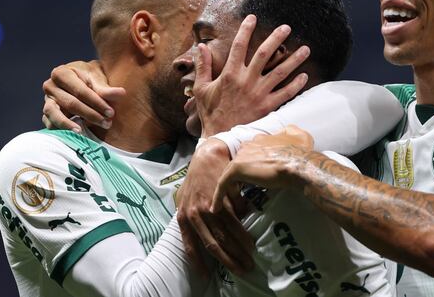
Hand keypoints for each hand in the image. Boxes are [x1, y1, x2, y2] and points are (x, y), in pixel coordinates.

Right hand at [41, 60, 125, 131]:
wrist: (82, 80)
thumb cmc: (90, 77)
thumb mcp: (98, 77)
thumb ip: (106, 88)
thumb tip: (121, 93)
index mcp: (62, 73)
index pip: (80, 91)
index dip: (96, 102)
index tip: (111, 112)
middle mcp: (50, 85)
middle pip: (70, 103)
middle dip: (90, 115)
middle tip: (107, 123)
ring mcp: (46, 100)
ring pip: (54, 114)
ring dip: (70, 125)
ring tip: (82, 132)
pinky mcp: (46, 113)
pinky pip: (49, 123)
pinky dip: (60, 129)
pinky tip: (75, 134)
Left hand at [177, 139, 254, 276]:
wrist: (206, 156)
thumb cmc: (196, 180)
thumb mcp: (186, 199)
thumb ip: (192, 219)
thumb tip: (203, 238)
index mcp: (183, 217)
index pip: (190, 246)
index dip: (198, 263)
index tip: (207, 277)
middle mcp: (194, 214)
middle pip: (213, 243)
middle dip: (228, 260)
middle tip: (242, 270)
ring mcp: (209, 205)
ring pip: (226, 233)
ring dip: (239, 248)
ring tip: (250, 258)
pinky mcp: (223, 197)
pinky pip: (235, 218)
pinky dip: (243, 231)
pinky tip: (251, 240)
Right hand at [193, 14, 310, 136]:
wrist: (220, 137)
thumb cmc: (210, 113)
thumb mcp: (201, 89)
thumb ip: (203, 66)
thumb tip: (201, 46)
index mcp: (230, 74)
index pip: (238, 46)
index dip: (245, 30)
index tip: (253, 18)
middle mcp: (246, 81)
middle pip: (264, 54)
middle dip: (276, 38)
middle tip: (287, 27)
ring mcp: (259, 94)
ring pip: (280, 72)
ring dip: (294, 59)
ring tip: (306, 49)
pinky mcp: (267, 107)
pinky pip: (286, 93)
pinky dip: (296, 85)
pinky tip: (304, 76)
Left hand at [211, 126, 313, 212]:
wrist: (298, 165)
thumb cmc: (302, 154)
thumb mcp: (301, 136)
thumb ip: (292, 132)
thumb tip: (288, 131)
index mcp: (262, 139)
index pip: (251, 152)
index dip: (252, 166)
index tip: (256, 178)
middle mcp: (249, 144)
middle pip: (240, 163)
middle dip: (242, 177)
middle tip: (245, 192)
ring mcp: (242, 156)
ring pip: (231, 173)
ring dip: (231, 188)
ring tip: (235, 203)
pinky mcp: (237, 168)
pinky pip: (223, 183)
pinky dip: (218, 195)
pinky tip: (216, 208)